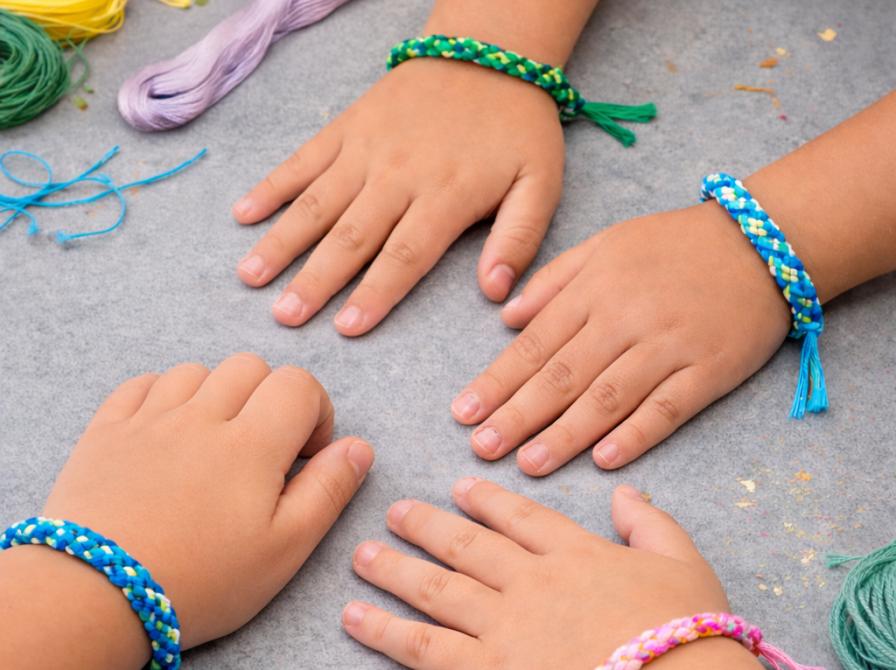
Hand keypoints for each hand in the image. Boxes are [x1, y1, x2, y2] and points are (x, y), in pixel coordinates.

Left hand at [40, 354, 373, 650]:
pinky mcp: (107, 430)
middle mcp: (201, 416)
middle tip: (262, 448)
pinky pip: (142, 384)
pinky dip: (164, 395)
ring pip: (197, 371)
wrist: (93, 596)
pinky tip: (169, 431)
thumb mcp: (284, 549)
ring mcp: (149, 419)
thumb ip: (329, 490)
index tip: (306, 453)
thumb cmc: (199, 580)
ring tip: (213, 442)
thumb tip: (358, 446)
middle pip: (250, 367)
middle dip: (269, 397)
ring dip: (216, 394)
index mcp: (252, 444)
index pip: (298, 384)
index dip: (315, 410)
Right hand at [234, 57, 563, 335]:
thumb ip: (520, 238)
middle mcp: (399, 176)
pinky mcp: (348, 127)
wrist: (488, 52)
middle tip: (284, 317)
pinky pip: (304, 159)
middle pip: (351, 237)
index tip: (345, 329)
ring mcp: (367, 150)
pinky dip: (273, 185)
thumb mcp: (541, 183)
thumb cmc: (517, 128)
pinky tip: (243, 213)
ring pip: (318, 203)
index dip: (375, 294)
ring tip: (250, 276)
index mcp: (446, 196)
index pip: (404, 256)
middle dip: (315, 280)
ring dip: (282, 241)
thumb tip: (495, 292)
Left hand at [343, 479, 760, 668]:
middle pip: (468, 546)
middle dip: (427, 527)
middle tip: (395, 512)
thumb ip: (652, 525)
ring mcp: (506, 628)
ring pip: (437, 590)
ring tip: (364, 556)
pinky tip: (355, 618)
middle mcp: (532, 582)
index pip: (521, 517)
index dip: (487, 500)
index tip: (459, 486)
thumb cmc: (694, 635)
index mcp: (576, 554)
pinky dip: (387, 631)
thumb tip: (629, 492)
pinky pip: (426, 649)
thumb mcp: (685, 567)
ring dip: (396, 571)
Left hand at [451, 203, 791, 474]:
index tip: (462, 412)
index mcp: (594, 289)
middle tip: (480, 448)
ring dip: (564, 434)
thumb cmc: (672, 245)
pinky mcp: (708, 370)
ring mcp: (668, 346)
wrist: (761, 241)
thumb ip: (552, 280)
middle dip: (517, 414)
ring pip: (607, 397)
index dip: (497, 380)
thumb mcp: (604, 244)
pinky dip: (635, 435)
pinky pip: (667, 408)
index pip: (535, 343)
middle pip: (562, 375)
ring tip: (527, 463)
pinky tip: (602, 461)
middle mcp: (624, 319)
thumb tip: (504, 317)